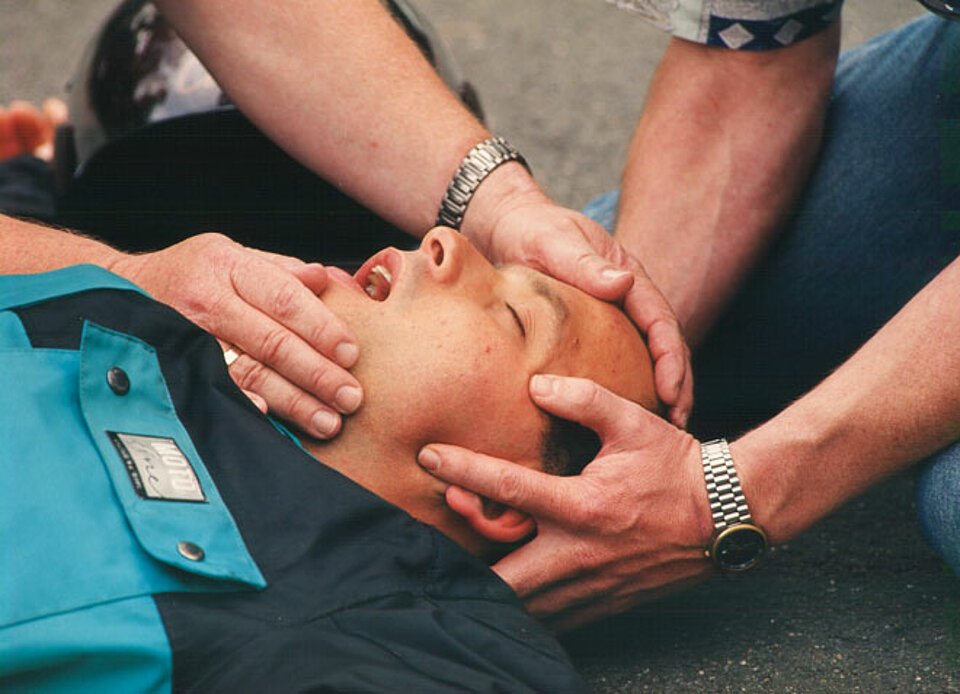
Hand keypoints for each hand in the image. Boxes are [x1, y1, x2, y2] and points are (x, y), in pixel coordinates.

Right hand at [111, 233, 360, 438]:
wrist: (116, 289)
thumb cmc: (193, 274)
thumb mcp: (234, 256)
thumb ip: (284, 271)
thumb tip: (332, 280)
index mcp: (228, 265)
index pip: (285, 298)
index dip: (322, 327)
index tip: (352, 353)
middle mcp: (205, 299)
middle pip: (271, 341)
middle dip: (317, 373)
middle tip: (351, 397)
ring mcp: (185, 335)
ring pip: (248, 372)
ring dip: (292, 401)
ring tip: (328, 421)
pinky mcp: (172, 365)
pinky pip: (214, 390)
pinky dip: (243, 407)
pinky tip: (271, 422)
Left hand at [418, 374, 713, 630]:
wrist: (725, 516)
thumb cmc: (676, 466)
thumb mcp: (633, 421)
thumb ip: (583, 399)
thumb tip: (537, 385)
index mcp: (582, 505)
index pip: (506, 488)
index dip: (461, 470)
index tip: (428, 456)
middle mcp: (579, 553)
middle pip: (500, 576)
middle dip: (461, 565)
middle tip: (432, 543)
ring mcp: (590, 585)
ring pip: (522, 604)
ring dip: (489, 587)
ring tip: (460, 566)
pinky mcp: (603, 603)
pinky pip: (551, 615)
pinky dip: (523, 603)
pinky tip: (510, 585)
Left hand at [463, 186, 692, 426]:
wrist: (509, 226)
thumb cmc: (531, 231)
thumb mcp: (554, 243)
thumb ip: (584, 263)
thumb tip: (623, 283)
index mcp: (629, 276)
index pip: (660, 320)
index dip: (670, 357)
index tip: (671, 391)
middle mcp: (628, 297)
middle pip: (664, 344)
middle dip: (676, 384)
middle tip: (677, 425)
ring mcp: (615, 314)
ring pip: (646, 356)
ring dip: (658, 391)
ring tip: (659, 430)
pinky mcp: (597, 329)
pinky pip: (620, 360)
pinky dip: (628, 387)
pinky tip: (621, 417)